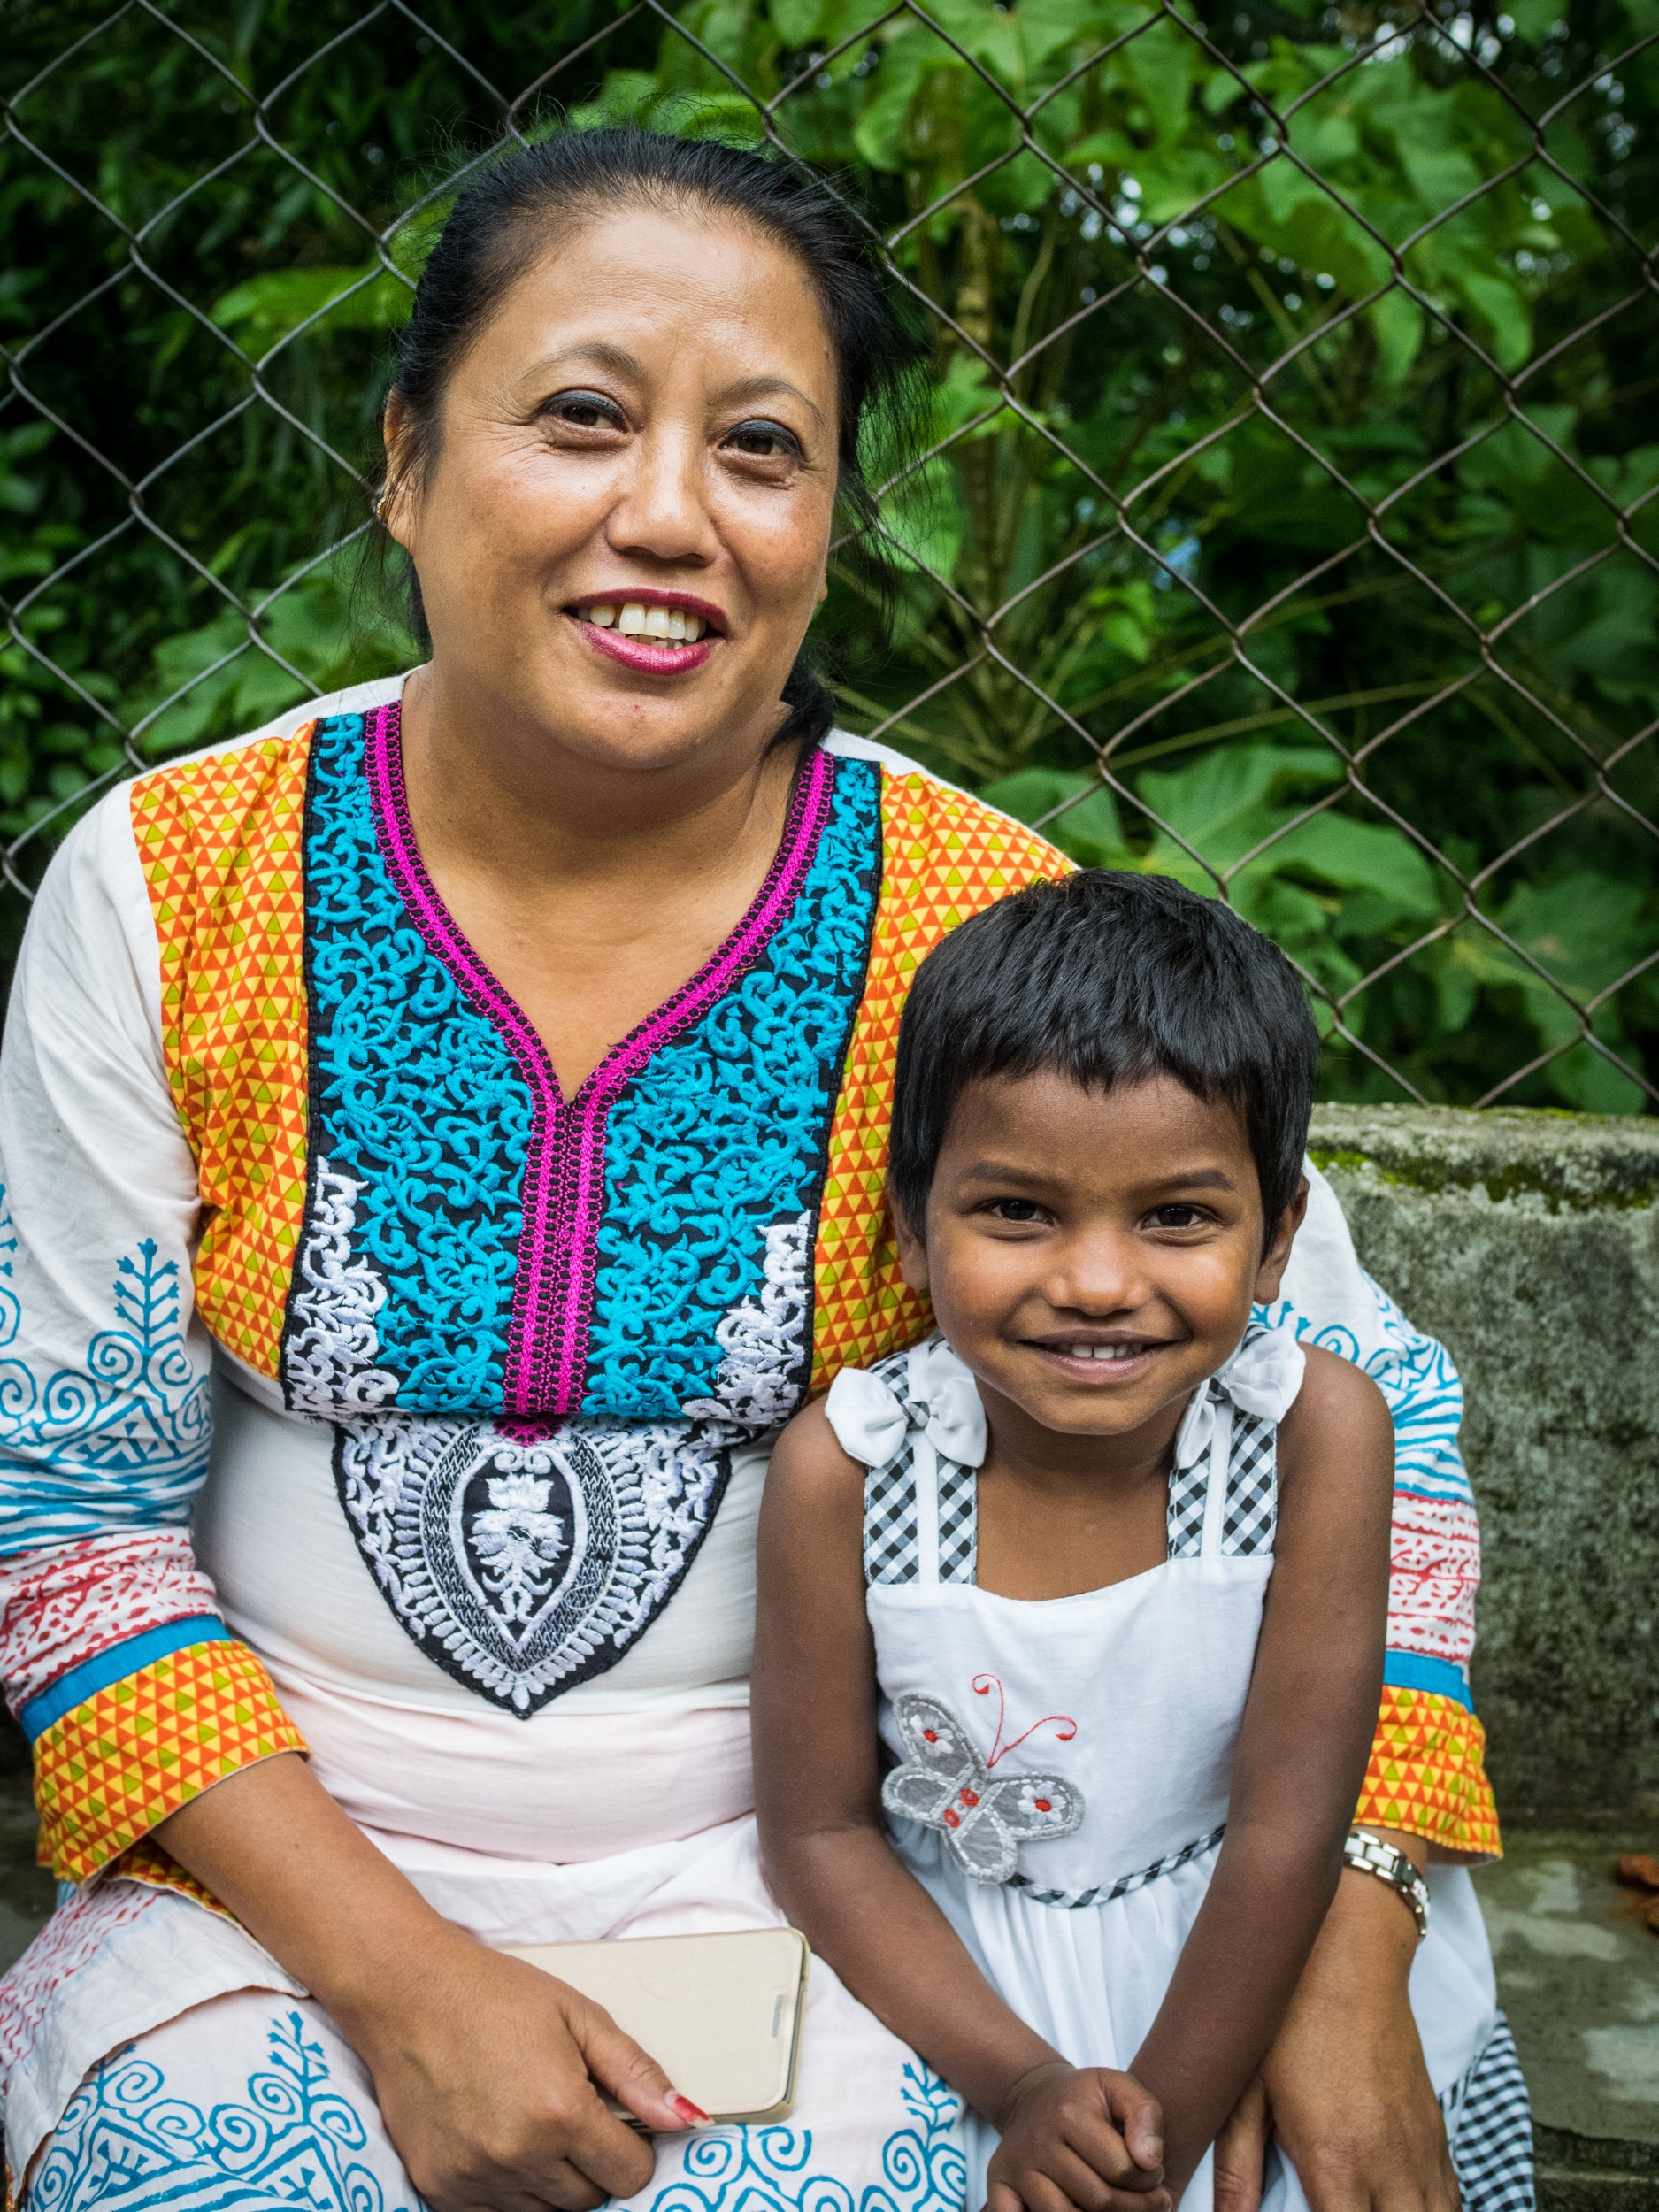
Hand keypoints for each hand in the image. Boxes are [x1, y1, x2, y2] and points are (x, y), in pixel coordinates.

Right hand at [157, 1758, 698, 2211]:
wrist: (407, 1993)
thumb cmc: (496, 1995)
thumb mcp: (578, 2016)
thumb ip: (635, 2073)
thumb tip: (687, 2120)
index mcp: (561, 2113)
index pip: (629, 2175)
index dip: (634, 2148)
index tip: (618, 2122)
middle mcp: (518, 2158)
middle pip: (588, 2200)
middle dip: (594, 2164)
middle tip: (572, 2113)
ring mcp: (475, 2181)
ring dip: (552, 2180)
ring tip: (532, 2121)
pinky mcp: (439, 2190)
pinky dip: (508, 2187)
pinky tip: (499, 2137)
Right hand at [986, 2060, 1170, 2211]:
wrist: (1034, 2096)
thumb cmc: (1085, 2098)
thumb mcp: (1119, 2088)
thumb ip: (1145, 2115)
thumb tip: (1150, 2161)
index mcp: (1068, 2113)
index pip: (1122, 2170)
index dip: (1150, 2181)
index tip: (1155, 2175)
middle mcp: (1037, 2141)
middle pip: (1098, 2201)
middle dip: (1135, 2208)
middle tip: (1150, 2202)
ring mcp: (1016, 2167)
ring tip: (1120, 2209)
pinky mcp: (999, 2185)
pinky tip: (1077, 2210)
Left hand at [1211, 1859, 1457, 2211]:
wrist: (1349, 1955)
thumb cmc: (1289, 2019)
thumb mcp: (1247, 2090)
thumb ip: (1236, 2167)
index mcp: (1336, 2162)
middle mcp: (1389, 2167)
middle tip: (1331, 2208)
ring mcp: (1420, 2151)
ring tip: (1361, 2207)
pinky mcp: (1437, 2132)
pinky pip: (1451, 2201)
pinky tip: (1399, 2208)